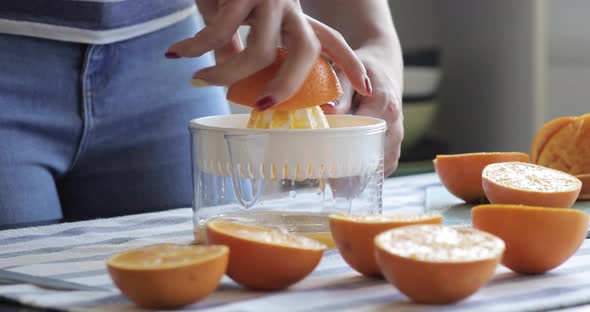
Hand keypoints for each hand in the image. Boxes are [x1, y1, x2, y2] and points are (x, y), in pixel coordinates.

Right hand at [166, 0, 371, 109]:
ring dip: (224, 74)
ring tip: (198, 81)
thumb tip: (233, 83)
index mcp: (293, 16)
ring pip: (258, 52)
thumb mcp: (236, 20)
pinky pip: (219, 31)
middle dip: (288, 86)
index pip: (330, 40)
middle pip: (307, 51)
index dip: (349, 64)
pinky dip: (194, 48)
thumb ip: (239, 50)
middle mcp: (289, 7)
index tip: (366, 89)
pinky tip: (175, 54)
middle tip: (262, 107)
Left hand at [321, 45, 403, 175]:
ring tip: (339, 188)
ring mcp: (398, 134)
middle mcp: (395, 124)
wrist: (383, 65)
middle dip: (354, 173)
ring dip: (364, 176)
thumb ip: (340, 93)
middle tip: (330, 185)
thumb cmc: (363, 66)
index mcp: (384, 106)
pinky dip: (371, 172)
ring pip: (383, 165)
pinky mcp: (396, 141)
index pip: (363, 138)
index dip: (344, 152)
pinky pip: (387, 163)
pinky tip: (351, 178)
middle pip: (375, 157)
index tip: (326, 166)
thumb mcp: (348, 72)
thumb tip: (326, 111)